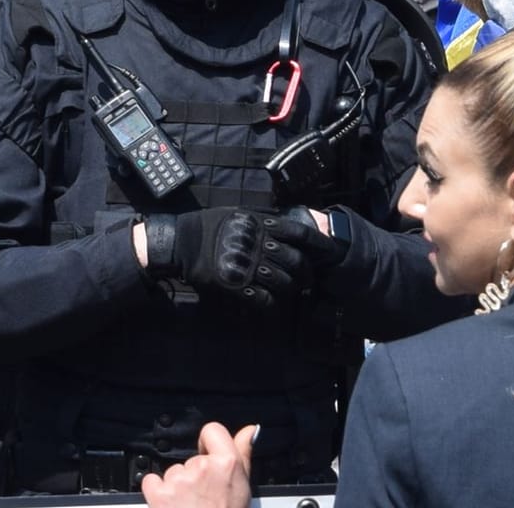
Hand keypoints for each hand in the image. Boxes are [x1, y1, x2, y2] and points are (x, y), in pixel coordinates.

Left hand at [141, 422, 253, 507]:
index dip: (208, 442)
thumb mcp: (244, 485)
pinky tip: (169, 503)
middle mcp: (203, 467)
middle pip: (191, 458)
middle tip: (202, 495)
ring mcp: (180, 480)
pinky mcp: (160, 494)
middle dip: (194, 473)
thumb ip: (244, 451)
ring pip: (172, 472)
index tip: (207, 454)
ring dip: (176, 485)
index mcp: (227, 462)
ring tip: (188, 504)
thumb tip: (249, 430)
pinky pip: (151, 481)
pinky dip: (156, 490)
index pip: (212, 430)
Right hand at [144, 208, 340, 310]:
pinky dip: (272, 302)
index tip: (330, 250)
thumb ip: (266, 216)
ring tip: (294, 290)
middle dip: (308, 272)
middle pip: (296, 260)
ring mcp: (247, 266)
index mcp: (263, 225)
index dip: (319, 243)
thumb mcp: (241, 211)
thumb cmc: (212, 224)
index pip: (301, 234)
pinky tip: (274, 302)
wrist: (183, 242)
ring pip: (283, 282)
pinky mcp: (235, 285)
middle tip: (310, 277)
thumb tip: (287, 218)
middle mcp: (259, 245)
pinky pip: (262, 298)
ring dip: (292, 288)